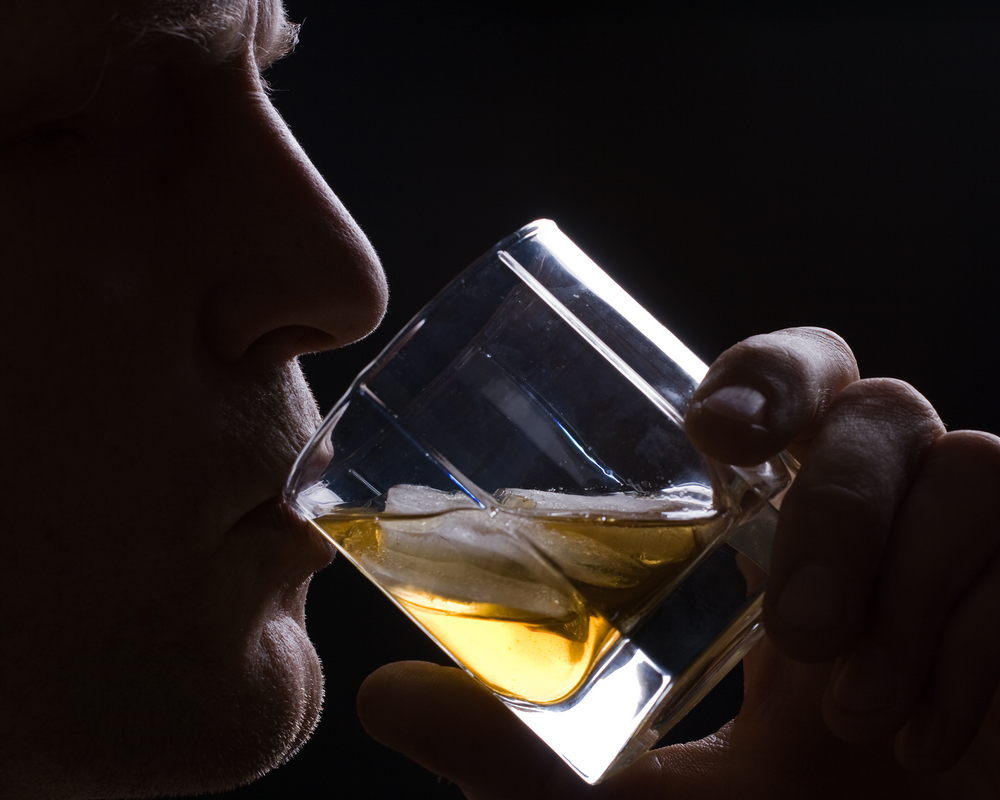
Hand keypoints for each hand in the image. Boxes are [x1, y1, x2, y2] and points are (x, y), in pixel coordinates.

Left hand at [355, 327, 999, 798]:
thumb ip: (521, 754)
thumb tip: (382, 696)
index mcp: (783, 534)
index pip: (793, 387)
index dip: (769, 372)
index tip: (712, 430)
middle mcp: (884, 523)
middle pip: (883, 403)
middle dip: (839, 489)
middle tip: (792, 621)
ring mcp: (973, 556)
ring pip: (971, 467)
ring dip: (904, 590)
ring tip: (848, 708)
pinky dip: (980, 646)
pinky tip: (930, 734)